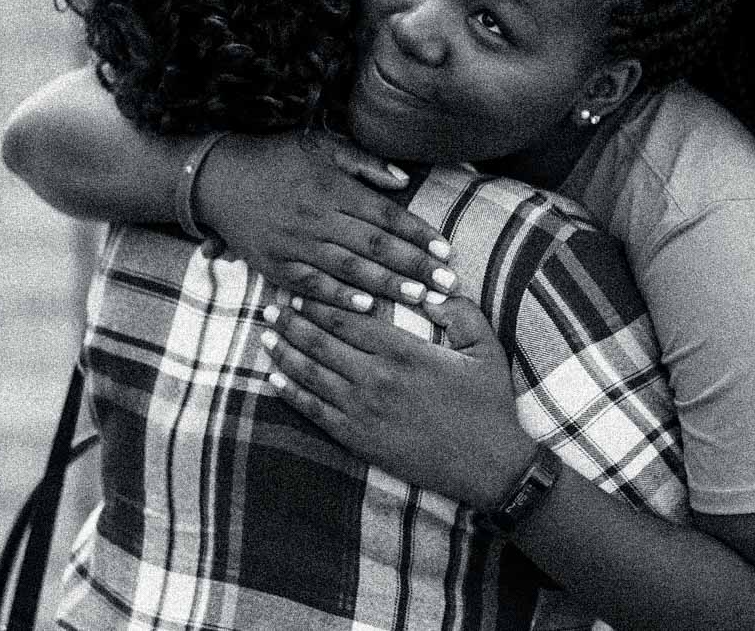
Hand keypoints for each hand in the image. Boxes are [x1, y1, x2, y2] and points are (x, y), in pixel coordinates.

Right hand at [196, 130, 457, 311]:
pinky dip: (339, 298)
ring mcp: (296, 244)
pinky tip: (367, 309)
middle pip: (375, 246)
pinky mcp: (275, 265)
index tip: (446, 252)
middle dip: (415, 267)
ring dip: (388, 286)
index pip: (386, 215)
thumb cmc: (278, 158)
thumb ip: (365, 162)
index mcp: (334, 187)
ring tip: (421, 299)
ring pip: (350, 269)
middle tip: (448, 285)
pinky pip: (313, 286)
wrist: (217, 178)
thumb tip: (405, 180)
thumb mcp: (321, 145)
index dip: (418, 234)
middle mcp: (318, 217)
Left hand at [260, 294, 535, 510]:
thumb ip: (459, 312)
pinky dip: (291, 393)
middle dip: (292, 322)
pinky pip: (314, 412)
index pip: (350, 319)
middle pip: (321, 343)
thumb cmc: (488, 403)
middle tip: (271, 307)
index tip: (301, 290)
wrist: (488, 465)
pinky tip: (274, 380)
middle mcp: (377, 379)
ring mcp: (364, 411)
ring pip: (311, 375)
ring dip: (285, 353)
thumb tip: (431, 289)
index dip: (320, 303)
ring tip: (266, 336)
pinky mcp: (358, 439)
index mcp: (405, 352)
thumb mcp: (485, 347)